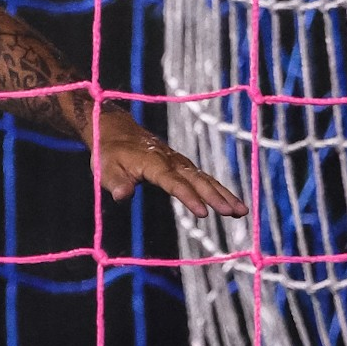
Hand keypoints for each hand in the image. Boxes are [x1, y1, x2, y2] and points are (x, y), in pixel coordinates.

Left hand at [94, 109, 246, 220]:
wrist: (117, 132)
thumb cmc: (109, 153)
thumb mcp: (104, 168)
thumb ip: (116, 182)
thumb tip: (121, 195)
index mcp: (153, 163)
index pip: (174, 183)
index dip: (189, 198)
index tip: (203, 213)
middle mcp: (171, 161)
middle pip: (197, 181)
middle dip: (217, 197)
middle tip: (234, 213)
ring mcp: (179, 163)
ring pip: (205, 179)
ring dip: (224, 194)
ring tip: (242, 211)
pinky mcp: (182, 166)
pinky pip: (203, 179)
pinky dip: (218, 190)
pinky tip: (231, 203)